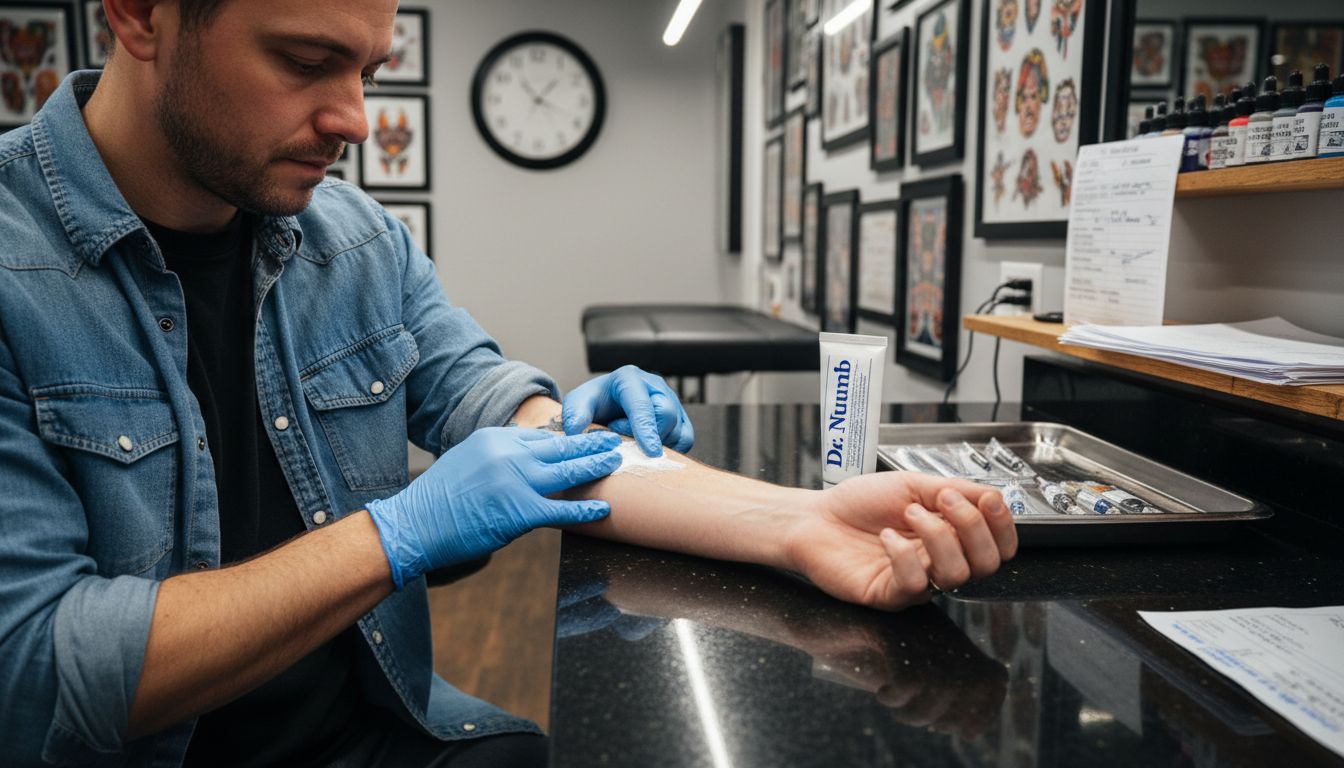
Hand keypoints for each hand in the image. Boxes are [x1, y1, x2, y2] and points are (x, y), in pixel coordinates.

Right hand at [367, 427, 621, 588]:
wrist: (414, 525)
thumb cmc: (436, 500)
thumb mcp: (465, 461)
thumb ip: (495, 457)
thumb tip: (521, 460)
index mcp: (494, 439)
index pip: (540, 435)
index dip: (566, 438)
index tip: (584, 439)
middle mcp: (507, 454)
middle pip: (560, 446)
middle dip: (590, 445)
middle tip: (614, 442)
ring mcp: (515, 482)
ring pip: (566, 471)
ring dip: (595, 466)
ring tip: (616, 462)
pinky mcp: (519, 512)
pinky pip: (561, 510)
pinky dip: (585, 509)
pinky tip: (603, 509)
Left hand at [562, 365, 693, 455]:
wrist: (607, 405)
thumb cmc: (594, 403)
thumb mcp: (578, 403)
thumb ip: (575, 414)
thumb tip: (576, 430)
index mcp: (629, 378)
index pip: (643, 405)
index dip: (646, 429)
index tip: (650, 451)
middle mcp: (655, 386)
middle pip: (666, 416)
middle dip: (647, 435)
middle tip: (622, 438)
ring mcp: (671, 400)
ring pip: (679, 429)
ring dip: (658, 443)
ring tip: (634, 440)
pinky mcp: (680, 417)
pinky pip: (686, 438)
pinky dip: (672, 448)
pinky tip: (651, 447)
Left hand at [784, 473, 1017, 610]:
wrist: (814, 518)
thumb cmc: (859, 503)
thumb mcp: (912, 485)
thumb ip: (955, 490)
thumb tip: (992, 496)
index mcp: (951, 535)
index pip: (999, 545)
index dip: (1004, 526)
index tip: (989, 500)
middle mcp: (939, 561)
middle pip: (987, 563)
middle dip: (973, 526)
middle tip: (943, 501)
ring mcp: (917, 581)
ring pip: (957, 574)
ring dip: (937, 535)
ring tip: (908, 514)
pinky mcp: (890, 595)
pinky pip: (916, 585)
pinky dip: (904, 555)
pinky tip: (886, 538)